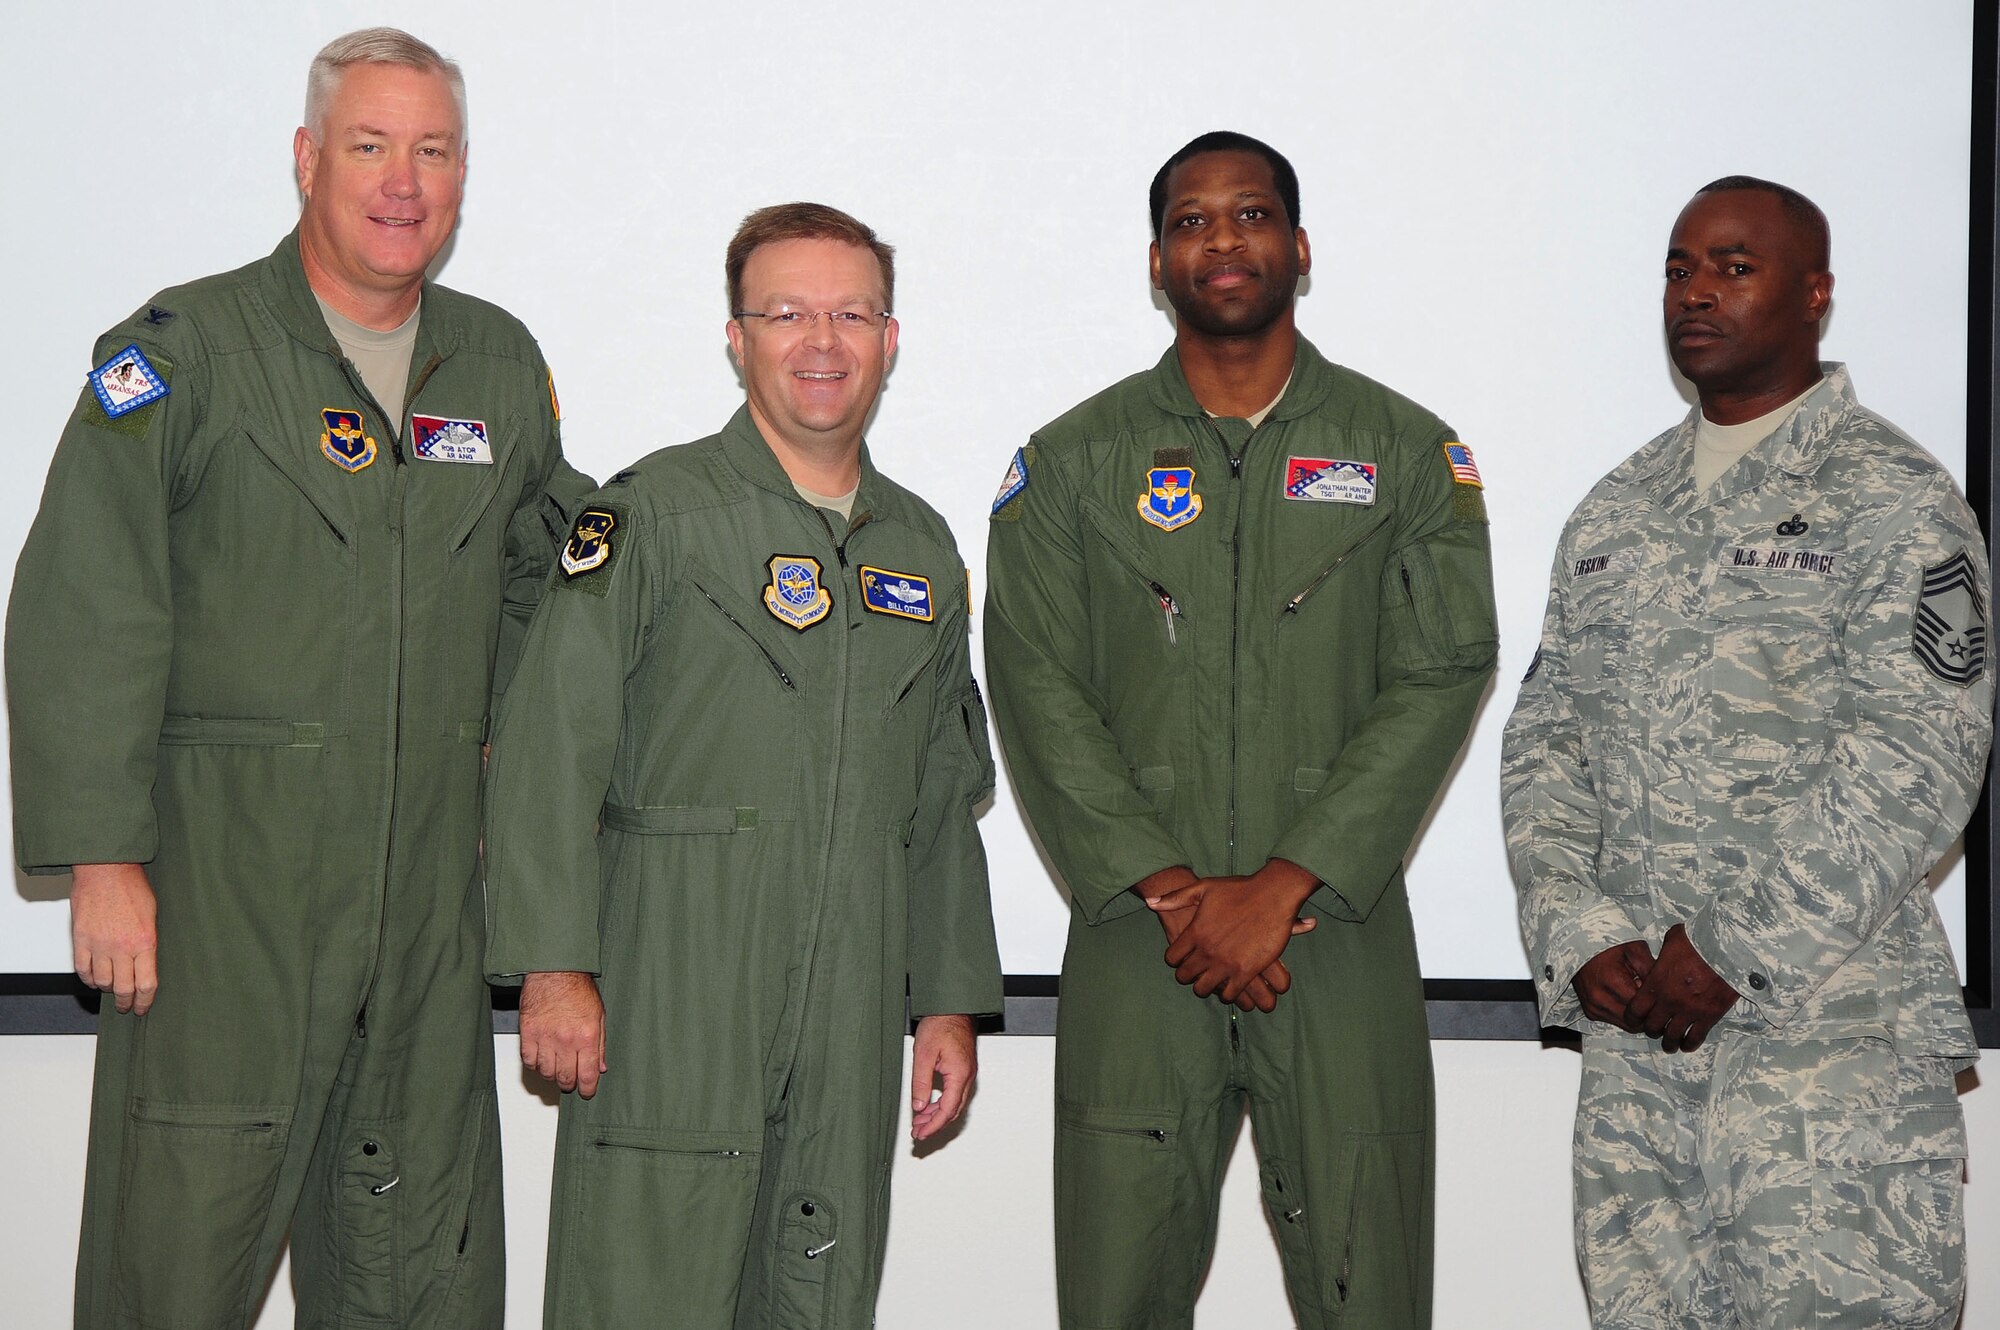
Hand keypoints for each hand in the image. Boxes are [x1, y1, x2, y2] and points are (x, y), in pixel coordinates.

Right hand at [71, 862, 157, 1014]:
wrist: (106, 869)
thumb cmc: (133, 886)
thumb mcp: (154, 914)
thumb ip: (149, 941)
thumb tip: (149, 963)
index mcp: (145, 941)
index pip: (146, 984)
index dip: (145, 1001)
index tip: (143, 1008)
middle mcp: (122, 947)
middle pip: (123, 988)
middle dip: (126, 1002)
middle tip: (127, 1006)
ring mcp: (99, 945)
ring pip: (102, 982)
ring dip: (108, 990)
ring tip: (112, 989)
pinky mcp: (80, 939)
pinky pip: (83, 969)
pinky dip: (89, 979)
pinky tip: (95, 979)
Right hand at [520, 971, 605, 1095]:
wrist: (554, 971)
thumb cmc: (578, 989)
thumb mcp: (599, 1016)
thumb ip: (600, 1045)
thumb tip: (601, 1068)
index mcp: (586, 1036)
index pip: (587, 1074)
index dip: (587, 1089)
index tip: (586, 1092)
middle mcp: (565, 1039)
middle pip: (565, 1078)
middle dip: (570, 1083)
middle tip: (571, 1079)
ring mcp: (545, 1037)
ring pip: (546, 1073)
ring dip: (552, 1074)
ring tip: (557, 1066)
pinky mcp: (527, 1033)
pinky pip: (529, 1061)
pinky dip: (536, 1064)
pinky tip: (542, 1058)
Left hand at [910, 1014, 975, 1140]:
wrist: (952, 1007)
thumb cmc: (940, 1024)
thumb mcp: (923, 1054)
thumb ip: (921, 1083)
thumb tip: (919, 1106)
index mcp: (960, 1074)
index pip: (948, 1110)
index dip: (934, 1126)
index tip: (921, 1134)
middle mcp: (967, 1076)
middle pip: (953, 1110)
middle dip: (935, 1125)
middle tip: (918, 1133)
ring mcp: (967, 1073)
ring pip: (954, 1103)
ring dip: (937, 1115)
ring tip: (919, 1122)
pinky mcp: (963, 1069)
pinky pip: (954, 1093)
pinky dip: (941, 1103)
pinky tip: (929, 1106)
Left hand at [1146, 860, 1318, 1012]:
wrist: (1272, 895)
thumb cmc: (1239, 889)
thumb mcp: (1203, 888)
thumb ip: (1175, 898)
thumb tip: (1149, 903)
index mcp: (1195, 932)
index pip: (1172, 958)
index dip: (1175, 960)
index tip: (1181, 959)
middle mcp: (1207, 950)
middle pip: (1185, 976)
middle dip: (1187, 976)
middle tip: (1195, 973)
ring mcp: (1226, 963)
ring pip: (1204, 988)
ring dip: (1206, 987)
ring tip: (1211, 982)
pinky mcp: (1246, 972)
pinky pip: (1229, 994)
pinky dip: (1227, 993)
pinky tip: (1230, 986)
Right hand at [1570, 939, 1654, 1031]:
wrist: (1578, 943)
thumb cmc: (1608, 944)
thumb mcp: (1635, 949)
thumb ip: (1652, 970)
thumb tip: (1666, 991)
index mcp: (1612, 983)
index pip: (1644, 1010)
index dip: (1656, 1005)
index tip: (1662, 996)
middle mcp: (1600, 1000)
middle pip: (1636, 1023)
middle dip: (1648, 1014)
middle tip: (1654, 999)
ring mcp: (1593, 1007)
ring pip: (1626, 1025)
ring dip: (1636, 1016)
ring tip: (1639, 996)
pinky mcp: (1590, 1011)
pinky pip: (1614, 1021)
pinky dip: (1624, 1014)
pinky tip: (1626, 997)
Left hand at [1625, 924, 1738, 1053]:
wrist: (1729, 947)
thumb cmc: (1698, 938)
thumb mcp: (1671, 940)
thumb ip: (1662, 954)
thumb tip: (1662, 955)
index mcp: (1656, 982)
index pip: (1636, 1010)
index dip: (1632, 1017)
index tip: (1634, 1018)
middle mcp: (1670, 1000)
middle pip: (1653, 1026)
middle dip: (1651, 1029)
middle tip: (1653, 1029)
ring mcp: (1690, 1010)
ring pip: (1673, 1036)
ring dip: (1669, 1042)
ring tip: (1669, 1045)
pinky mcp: (1710, 1015)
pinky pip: (1697, 1037)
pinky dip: (1690, 1043)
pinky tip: (1687, 1045)